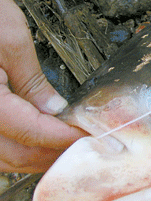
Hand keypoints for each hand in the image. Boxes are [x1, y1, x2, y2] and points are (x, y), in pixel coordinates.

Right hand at [0, 0, 85, 172]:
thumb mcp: (11, 41)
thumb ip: (33, 81)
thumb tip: (54, 109)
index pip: (31, 132)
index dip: (64, 137)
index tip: (89, 136)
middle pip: (15, 155)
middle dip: (52, 155)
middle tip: (82, 147)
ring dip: (31, 159)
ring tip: (60, 149)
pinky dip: (12, 151)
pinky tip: (31, 144)